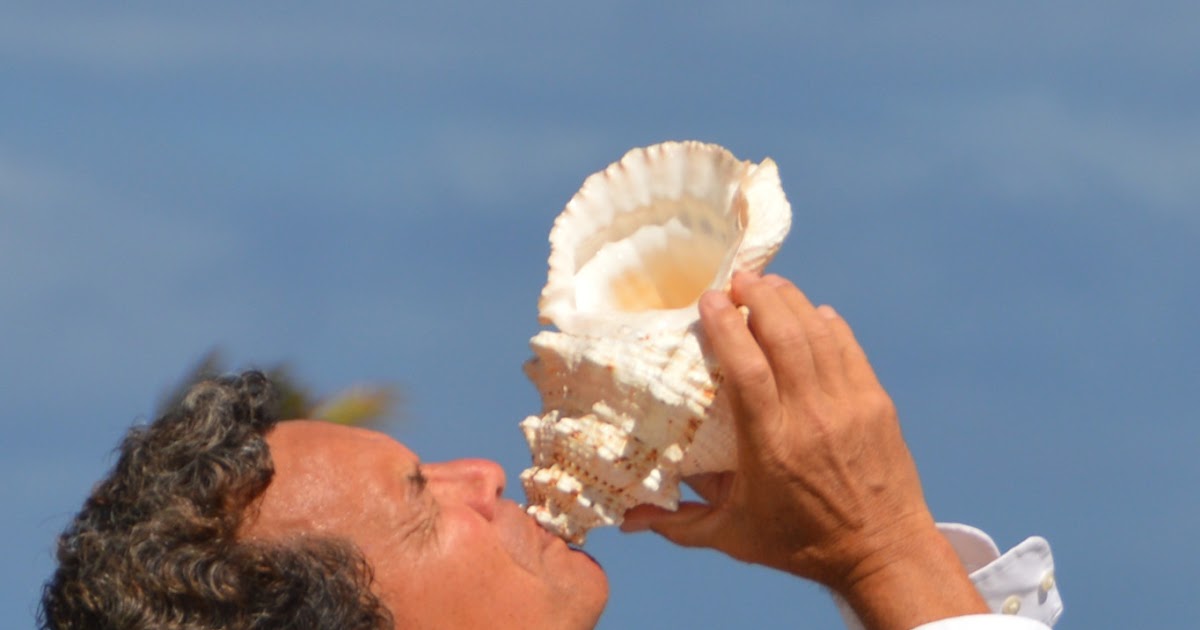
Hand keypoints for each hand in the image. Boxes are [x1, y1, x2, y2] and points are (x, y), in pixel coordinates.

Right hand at [623, 273, 986, 628]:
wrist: (885, 554)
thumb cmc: (802, 545)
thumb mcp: (734, 538)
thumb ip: (678, 524)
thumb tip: (627, 518)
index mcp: (771, 446)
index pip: (748, 370)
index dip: (727, 327)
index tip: (709, 300)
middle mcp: (811, 418)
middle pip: (785, 337)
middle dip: (759, 297)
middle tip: (737, 279)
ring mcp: (850, 407)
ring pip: (819, 334)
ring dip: (791, 301)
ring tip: (767, 285)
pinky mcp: (876, 404)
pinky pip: (849, 348)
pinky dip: (827, 323)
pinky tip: (811, 311)